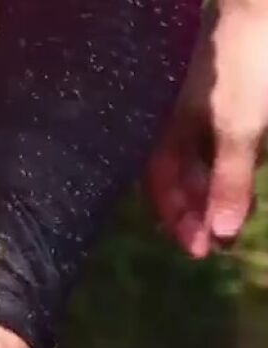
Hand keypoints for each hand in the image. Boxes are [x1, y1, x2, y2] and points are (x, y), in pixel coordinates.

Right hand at [146, 1, 267, 257]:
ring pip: (201, 159)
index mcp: (164, 129)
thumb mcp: (241, 130)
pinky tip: (247, 169)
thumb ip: (230, 182)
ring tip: (235, 213)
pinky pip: (218, 138)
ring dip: (216, 189)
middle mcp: (173, 120)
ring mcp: (198, 107)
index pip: (160, 187)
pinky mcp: (221, 97)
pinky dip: (229, 161)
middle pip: (180, 177)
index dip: (178, 221)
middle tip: (216, 242)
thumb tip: (220, 236)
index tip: (200, 251)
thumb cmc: (245, 65)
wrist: (261, 8)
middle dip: (199, 211)